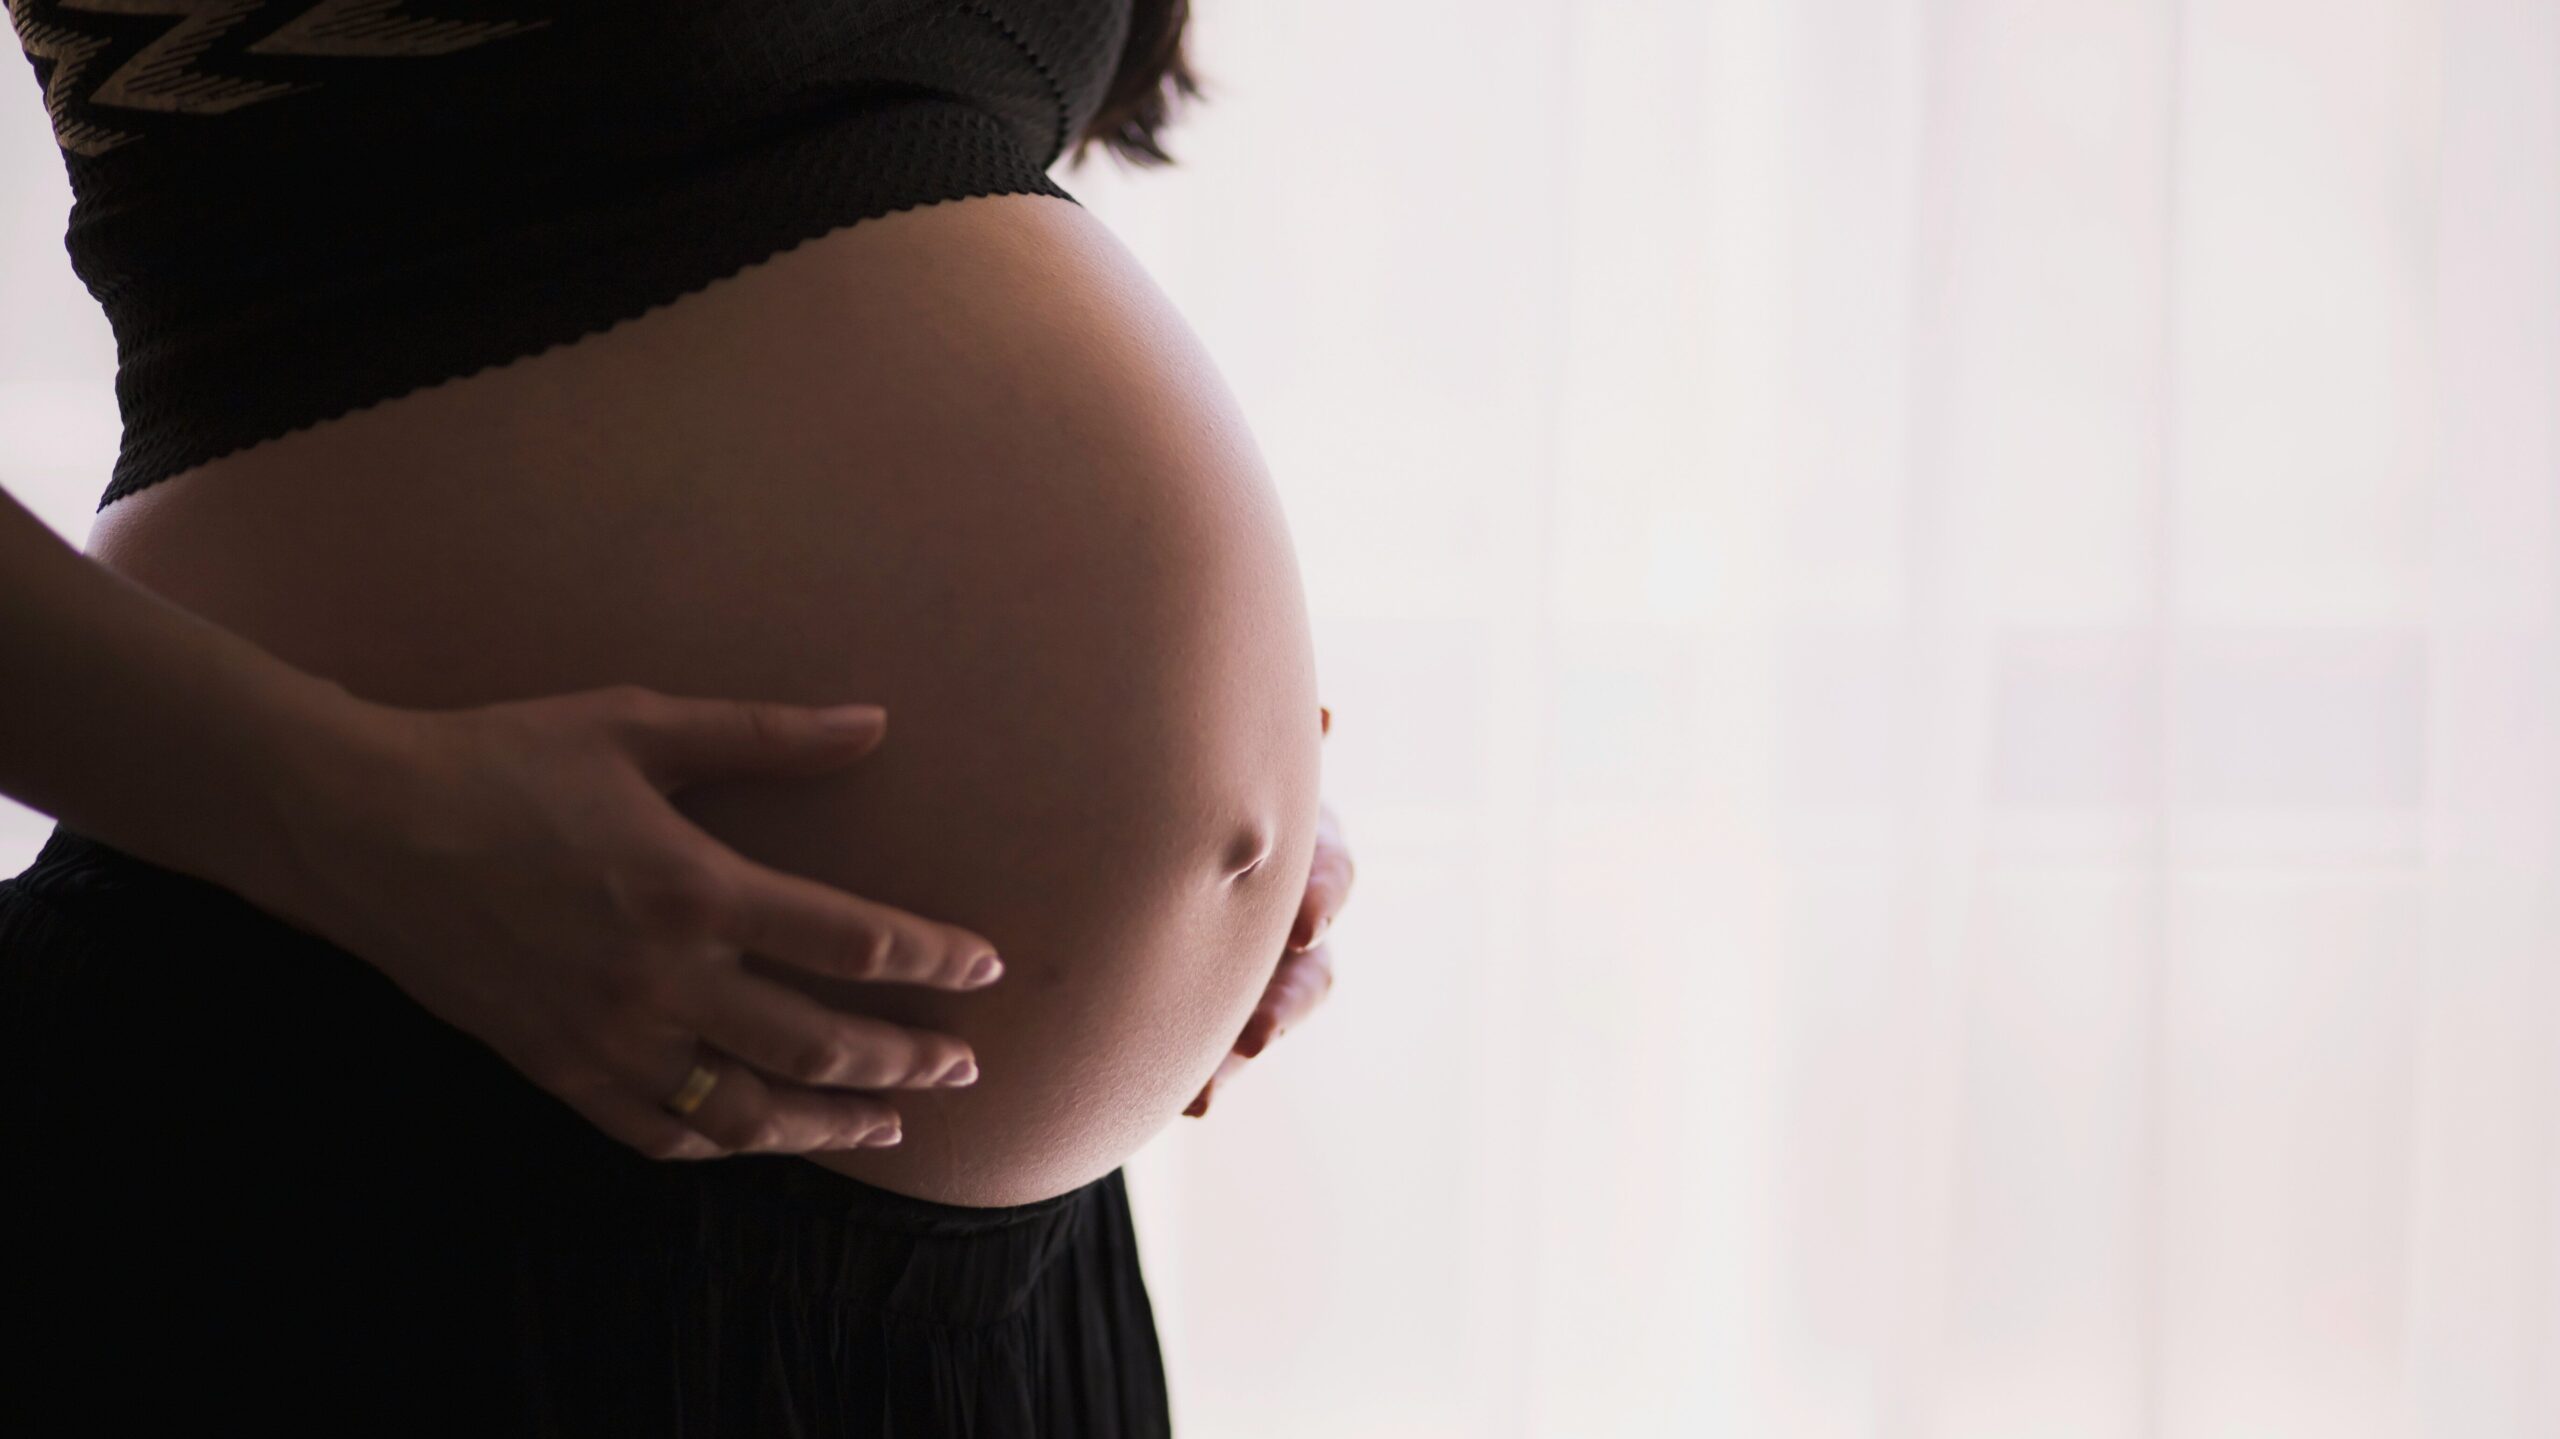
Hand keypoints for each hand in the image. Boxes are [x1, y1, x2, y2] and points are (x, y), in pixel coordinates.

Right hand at [253, 684, 1003, 1161]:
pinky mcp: (555, 1068)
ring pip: (748, 1111)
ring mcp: (607, 1037)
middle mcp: (661, 980)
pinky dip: (722, 1144)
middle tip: (967, 1065)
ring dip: (832, 1121)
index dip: (933, 961)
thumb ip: (765, 734)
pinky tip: (760, 1139)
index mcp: (694, 889)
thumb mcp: (639, 724)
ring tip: (892, 1123)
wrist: (359, 827)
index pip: (853, 943)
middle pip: (820, 1044)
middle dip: (907, 1060)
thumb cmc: (503, 758)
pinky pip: (657, 1133)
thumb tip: (874, 721)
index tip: (986, 967)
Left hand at [1185, 706, 1352, 1118]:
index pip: (1328, 866)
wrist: (1128, 828)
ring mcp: (1260, 964)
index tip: (1304, 925)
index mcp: (1296, 836)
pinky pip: (1221, 1054)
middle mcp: (1290, 904)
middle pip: (1309, 964)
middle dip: (1286, 999)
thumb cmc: (1181, 770)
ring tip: (1209, 1091)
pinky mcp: (1222, 1010)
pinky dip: (1209, 1080)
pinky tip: (1192, 1104)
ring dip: (1244, 1051)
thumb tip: (1328, 718)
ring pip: (1270, 1017)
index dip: (1322, 895)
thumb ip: (1252, 748)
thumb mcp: (1214, 754)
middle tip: (1258, 1033)